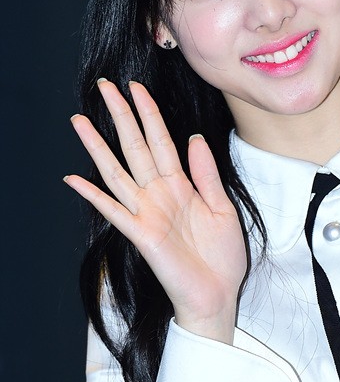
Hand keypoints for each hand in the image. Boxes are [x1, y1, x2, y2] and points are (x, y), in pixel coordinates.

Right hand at [64, 80, 246, 341]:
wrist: (218, 294)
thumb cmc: (221, 256)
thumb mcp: (223, 208)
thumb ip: (206, 174)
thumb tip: (193, 138)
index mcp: (181, 186)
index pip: (161, 141)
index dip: (149, 114)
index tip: (136, 89)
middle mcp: (159, 194)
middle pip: (135, 147)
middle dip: (121, 116)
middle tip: (105, 86)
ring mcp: (147, 213)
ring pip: (118, 172)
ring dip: (98, 147)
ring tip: (79, 121)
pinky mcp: (142, 235)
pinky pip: (114, 211)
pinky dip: (94, 196)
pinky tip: (74, 179)